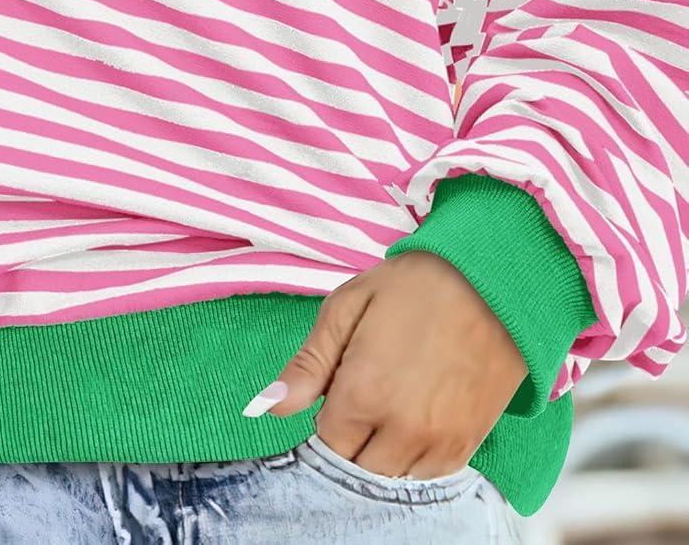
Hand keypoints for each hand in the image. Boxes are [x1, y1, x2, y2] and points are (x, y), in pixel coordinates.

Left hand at [243, 251, 527, 478]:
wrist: (494, 283)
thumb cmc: (415, 286)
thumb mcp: (348, 307)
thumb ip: (308, 364)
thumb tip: (267, 407)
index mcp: (363, 395)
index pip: (325, 444)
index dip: (324, 419)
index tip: (335, 391)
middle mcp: (400, 431)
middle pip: (356, 467)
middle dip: (350, 438)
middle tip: (363, 393)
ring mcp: (437, 444)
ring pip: (391, 477)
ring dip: (380, 451)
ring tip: (391, 400)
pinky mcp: (467, 446)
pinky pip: (427, 476)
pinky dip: (413, 458)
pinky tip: (414, 418)